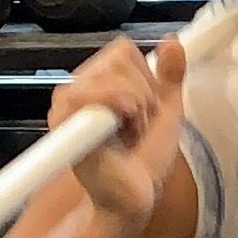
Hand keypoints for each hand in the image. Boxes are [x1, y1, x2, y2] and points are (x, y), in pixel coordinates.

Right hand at [53, 32, 188, 227]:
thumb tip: (173, 41)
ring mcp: (67, 102)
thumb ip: (171, 74)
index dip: (145, 80)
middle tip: (136, 127)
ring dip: (136, 107)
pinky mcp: (64, 119)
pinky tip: (119, 134)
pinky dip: (119, 110)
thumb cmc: (143, 160)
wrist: (133, 197)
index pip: (124, 50)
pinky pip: (93, 91)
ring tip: (128, 134)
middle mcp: (77, 87)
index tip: (145, 112)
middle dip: (143, 95)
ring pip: (114, 72)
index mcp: (98, 82)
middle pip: (120, 57)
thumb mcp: (167, 110)